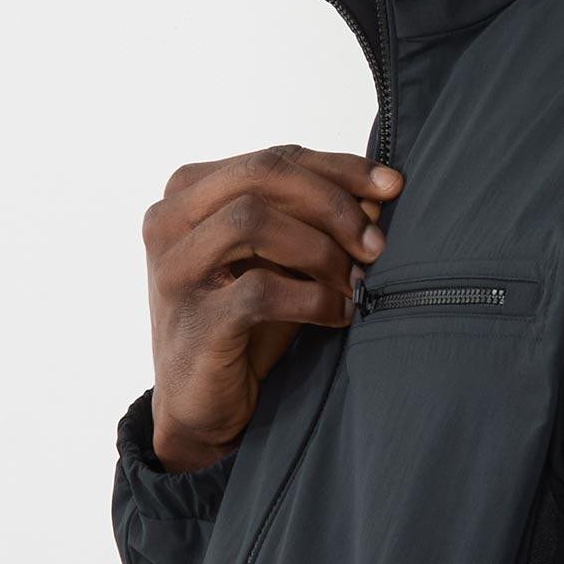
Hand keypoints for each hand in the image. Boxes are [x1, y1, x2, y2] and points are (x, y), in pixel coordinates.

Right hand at [141, 143, 403, 471]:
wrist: (205, 404)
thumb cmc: (247, 327)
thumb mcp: (283, 261)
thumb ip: (317, 221)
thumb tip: (382, 191)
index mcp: (189, 192)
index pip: (274, 158)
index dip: (340, 168)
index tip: (393, 186)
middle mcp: (170, 220)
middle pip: (263, 175)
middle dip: (332, 205)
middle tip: (375, 243)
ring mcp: (175, 270)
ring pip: (252, 221)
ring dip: (320, 250)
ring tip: (354, 282)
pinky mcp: (194, 320)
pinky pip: (260, 289)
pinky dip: (312, 299)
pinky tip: (337, 315)